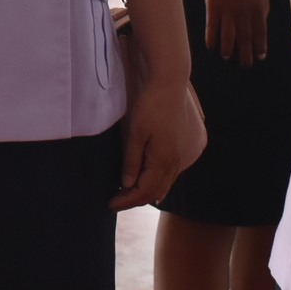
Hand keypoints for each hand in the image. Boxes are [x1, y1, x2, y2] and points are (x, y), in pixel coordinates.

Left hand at [112, 79, 205, 209]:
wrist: (170, 84)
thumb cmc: (151, 106)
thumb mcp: (135, 133)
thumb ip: (131, 161)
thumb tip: (127, 184)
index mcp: (162, 161)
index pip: (143, 192)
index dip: (126, 201)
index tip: (110, 205)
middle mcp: (174, 163)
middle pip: (154, 192)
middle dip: (135, 200)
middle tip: (116, 202)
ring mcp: (179, 156)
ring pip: (164, 185)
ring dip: (146, 193)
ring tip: (128, 196)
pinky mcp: (180, 148)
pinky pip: (170, 175)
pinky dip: (158, 184)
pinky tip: (151, 184)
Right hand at [203, 0, 269, 66]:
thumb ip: (261, 4)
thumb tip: (262, 19)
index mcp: (259, 6)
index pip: (261, 33)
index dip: (260, 46)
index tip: (260, 56)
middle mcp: (244, 11)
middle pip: (246, 39)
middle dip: (246, 55)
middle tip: (246, 65)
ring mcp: (228, 9)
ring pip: (228, 37)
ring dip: (228, 50)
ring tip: (226, 56)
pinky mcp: (213, 5)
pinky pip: (212, 27)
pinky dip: (211, 39)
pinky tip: (211, 46)